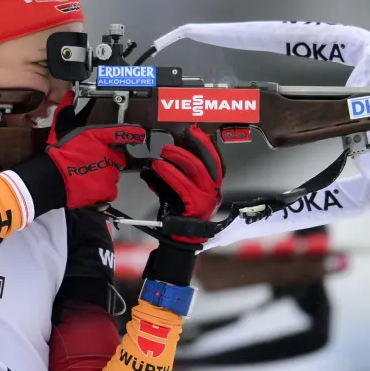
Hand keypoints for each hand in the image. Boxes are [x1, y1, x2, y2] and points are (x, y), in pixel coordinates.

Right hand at [45, 99, 145, 208]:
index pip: (122, 133)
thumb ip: (66, 112)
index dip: (133, 133)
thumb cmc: (59, 153)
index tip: (140, 134)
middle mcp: (109, 154)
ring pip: (113, 173)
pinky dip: (102, 189)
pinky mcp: (108, 189)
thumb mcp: (60, 128)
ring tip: (88, 174)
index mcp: (100, 138)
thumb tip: (68, 95)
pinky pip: (109, 189)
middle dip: (108, 159)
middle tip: (92, 162)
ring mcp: (110, 173)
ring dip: (104, 174)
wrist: (53, 178)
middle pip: (117, 157)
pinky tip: (89, 186)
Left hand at [140, 124, 224, 244]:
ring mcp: (205, 197)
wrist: (182, 239)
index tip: (194, 131)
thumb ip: (173, 176)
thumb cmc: (181, 214)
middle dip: (188, 148)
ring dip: (177, 158)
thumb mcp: (180, 191)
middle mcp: (213, 189)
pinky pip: (182, 184)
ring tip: (161, 155)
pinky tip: (158, 167)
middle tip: (169, 145)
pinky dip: (169, 173)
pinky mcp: (195, 204)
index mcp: (212, 184)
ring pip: (195, 170)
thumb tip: (156, 162)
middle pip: (205, 161)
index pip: (213, 159)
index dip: (204, 143)